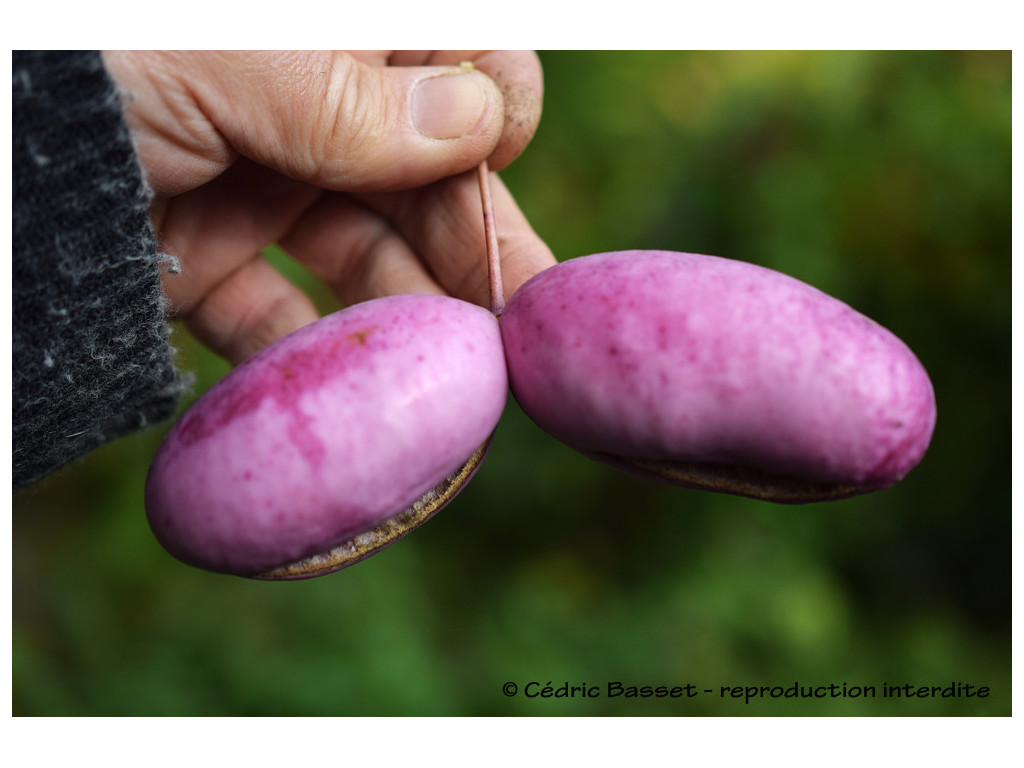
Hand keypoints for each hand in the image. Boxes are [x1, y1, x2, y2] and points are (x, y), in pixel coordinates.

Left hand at [102, 50, 554, 363]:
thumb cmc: (84, 53)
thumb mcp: (229, 57)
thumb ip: (356, 97)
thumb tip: (481, 122)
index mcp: (331, 37)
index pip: (460, 60)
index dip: (492, 113)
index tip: (491, 166)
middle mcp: (308, 104)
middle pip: (426, 179)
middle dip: (475, 250)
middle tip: (518, 337)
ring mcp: (257, 181)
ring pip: (362, 257)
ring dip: (406, 321)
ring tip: (451, 391)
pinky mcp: (201, 256)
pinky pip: (272, 313)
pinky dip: (302, 357)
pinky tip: (341, 395)